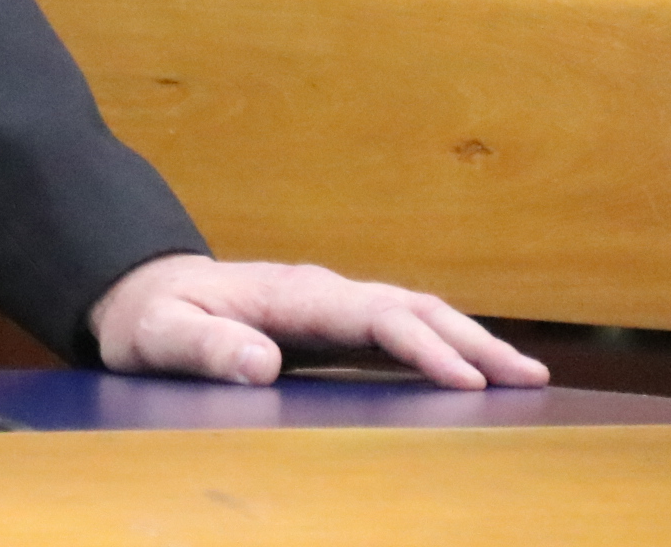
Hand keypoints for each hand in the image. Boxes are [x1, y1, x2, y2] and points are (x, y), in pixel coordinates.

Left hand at [87, 253, 550, 389]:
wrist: (140, 291)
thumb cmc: (150, 317)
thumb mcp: (160, 334)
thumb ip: (204, 346)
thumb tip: (259, 361)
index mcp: (290, 294)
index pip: (372, 315)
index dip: (422, 347)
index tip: (467, 380)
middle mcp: (320, 292)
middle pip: (411, 309)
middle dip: (472, 341)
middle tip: (530, 378)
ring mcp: (329, 305)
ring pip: (414, 314)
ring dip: (469, 341)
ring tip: (525, 376)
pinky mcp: (330, 324)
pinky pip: (398, 330)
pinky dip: (443, 345)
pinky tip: (472, 372)